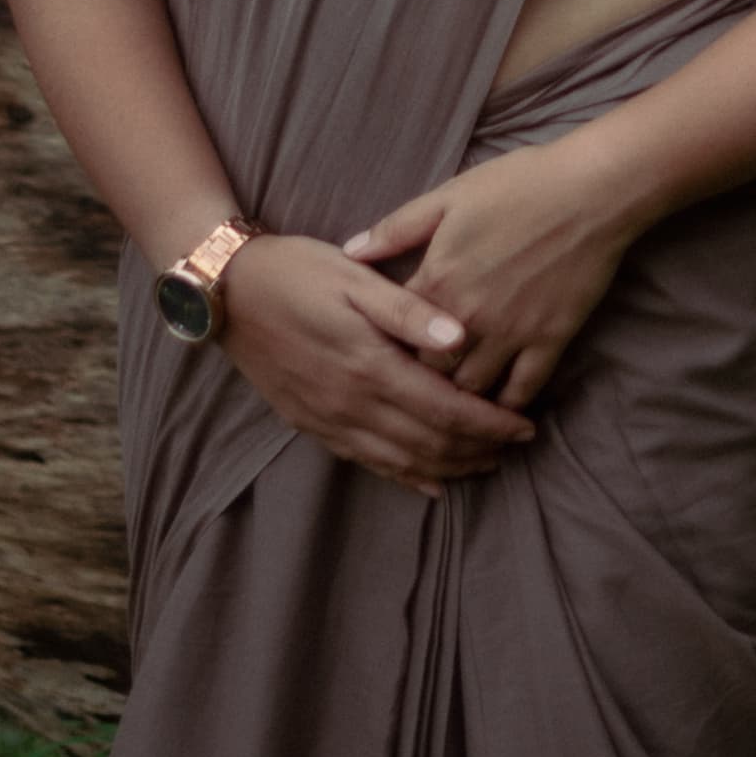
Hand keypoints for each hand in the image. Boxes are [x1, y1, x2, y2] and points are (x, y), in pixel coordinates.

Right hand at [213, 231, 537, 496]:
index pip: (446, 410)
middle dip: (479, 450)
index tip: (527, 427)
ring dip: (449, 468)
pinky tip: (429, 483)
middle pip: (431, 443)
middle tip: (518, 447)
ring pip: (403, 461)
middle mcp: (353, 404)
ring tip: (486, 464)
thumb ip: (409, 312)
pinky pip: (369, 463)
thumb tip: (462, 336)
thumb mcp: (354, 278)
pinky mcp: (313, 426)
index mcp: (371, 366)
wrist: (228, 293)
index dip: (490, 424)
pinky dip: (406, 477)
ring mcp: (331, 421)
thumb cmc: (298, 273)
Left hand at [343, 133, 635, 410]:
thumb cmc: (517, 184)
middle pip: (428, 372)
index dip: (387, 345)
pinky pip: (522, 390)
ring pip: (470, 390)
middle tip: (416, 383)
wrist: (590, 189)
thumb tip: (349, 252)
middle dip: (419, 378)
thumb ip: (396, 228)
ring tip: (452, 402)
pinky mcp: (549, 341)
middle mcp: (468, 317)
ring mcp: (511, 334)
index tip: (382, 352)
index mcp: (437, 281)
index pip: (394, 335)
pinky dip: (507, 406)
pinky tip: (498, 409)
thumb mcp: (448, 196)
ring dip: (459, 398)